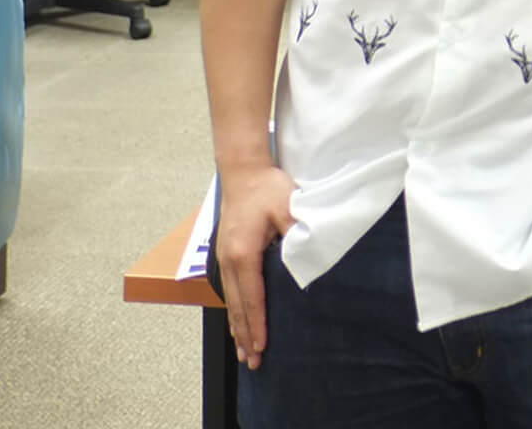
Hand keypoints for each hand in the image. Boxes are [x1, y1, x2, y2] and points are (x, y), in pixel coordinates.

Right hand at [215, 164, 295, 370]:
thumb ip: (297, 233)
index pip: (253, 297)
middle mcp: (229, 260)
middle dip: (245, 335)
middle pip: (238, 306)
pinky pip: (230, 289)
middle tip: (253, 362)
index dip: (257, 324)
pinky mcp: (226, 253)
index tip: (262, 346)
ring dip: (238, 327)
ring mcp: (224, 257)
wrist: (243, 170)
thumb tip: (307, 255)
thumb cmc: (266, 188)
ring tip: (244, 352)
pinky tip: (239, 321)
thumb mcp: (287, 208)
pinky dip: (235, 309)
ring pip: (232, 301)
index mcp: (243, 254)